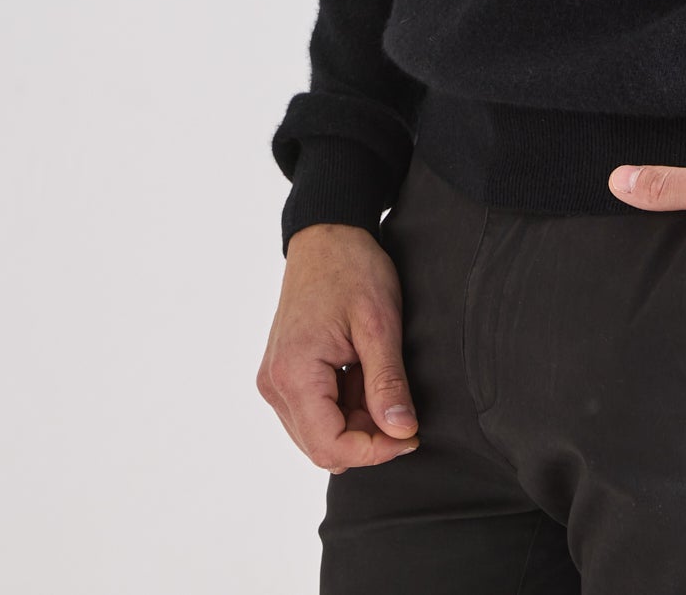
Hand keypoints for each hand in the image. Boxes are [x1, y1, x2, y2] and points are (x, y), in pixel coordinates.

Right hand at [256, 222, 421, 473]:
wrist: (327, 234)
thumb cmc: (353, 268)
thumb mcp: (379, 323)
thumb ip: (387, 383)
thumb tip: (401, 432)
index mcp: (293, 373)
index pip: (330, 446)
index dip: (375, 451)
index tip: (411, 435)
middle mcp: (274, 384)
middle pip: (323, 446)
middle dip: (367, 436)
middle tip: (401, 404)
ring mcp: (275, 380)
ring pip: (319, 433)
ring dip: (356, 419)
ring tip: (378, 375)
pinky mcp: (282, 374)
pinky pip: (314, 411)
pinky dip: (344, 404)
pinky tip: (362, 371)